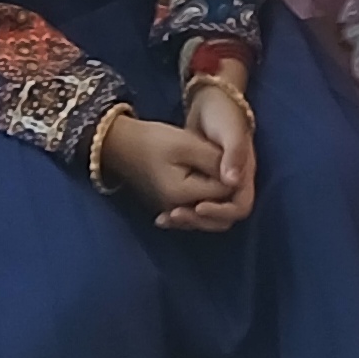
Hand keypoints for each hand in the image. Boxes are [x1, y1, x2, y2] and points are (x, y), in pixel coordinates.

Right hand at [99, 109, 239, 222]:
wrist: (121, 143)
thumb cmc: (154, 140)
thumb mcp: (187, 144)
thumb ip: (214, 162)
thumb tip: (237, 178)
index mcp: (182, 195)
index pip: (224, 195)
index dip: (234, 178)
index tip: (233, 158)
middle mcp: (177, 209)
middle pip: (218, 216)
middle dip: (229, 196)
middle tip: (229, 169)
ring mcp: (172, 209)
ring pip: (207, 217)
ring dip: (219, 201)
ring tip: (222, 176)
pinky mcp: (169, 204)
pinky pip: (194, 212)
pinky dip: (205, 204)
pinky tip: (210, 189)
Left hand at [166, 76, 257, 230]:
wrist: (209, 100)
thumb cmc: (223, 114)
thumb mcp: (229, 131)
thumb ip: (234, 154)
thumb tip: (231, 183)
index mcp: (244, 175)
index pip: (240, 207)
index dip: (221, 211)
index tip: (199, 206)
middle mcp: (233, 184)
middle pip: (223, 218)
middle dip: (200, 220)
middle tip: (175, 215)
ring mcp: (216, 184)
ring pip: (207, 216)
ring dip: (188, 220)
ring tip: (165, 218)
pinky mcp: (201, 183)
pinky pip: (194, 207)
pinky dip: (180, 213)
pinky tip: (161, 215)